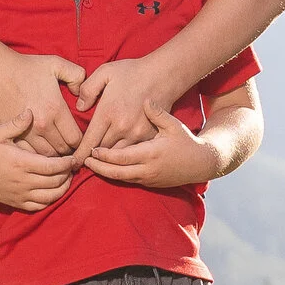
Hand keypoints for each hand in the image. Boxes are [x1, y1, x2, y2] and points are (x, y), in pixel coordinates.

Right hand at [0, 45, 84, 153]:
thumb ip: (77, 75)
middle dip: (70, 152)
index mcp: (55, 110)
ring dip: (54, 156)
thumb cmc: (26, 67)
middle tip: (72, 148)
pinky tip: (42, 150)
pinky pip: (29, 153)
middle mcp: (42, 125)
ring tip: (59, 152)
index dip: (81, 142)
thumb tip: (83, 96)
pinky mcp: (13, 134)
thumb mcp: (56, 64)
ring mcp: (26, 132)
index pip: (75, 139)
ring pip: (46, 156)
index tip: (81, 140)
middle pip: (63, 151)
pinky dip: (37, 156)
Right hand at [0, 124, 77, 210]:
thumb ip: (16, 124)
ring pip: (50, 196)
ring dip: (63, 188)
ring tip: (68, 178)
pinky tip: (55, 190)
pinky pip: (40, 206)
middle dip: (68, 174)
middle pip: (55, 181)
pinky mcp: (18, 203)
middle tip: (73, 166)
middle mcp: (23, 181)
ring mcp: (21, 194)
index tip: (73, 157)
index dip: (66, 163)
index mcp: (21, 163)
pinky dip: (51, 199)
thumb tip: (30, 112)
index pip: (52, 166)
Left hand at [70, 52, 178, 155]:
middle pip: (102, 152)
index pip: (90, 141)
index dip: (80, 155)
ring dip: (108, 160)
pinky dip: (124, 155)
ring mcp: (137, 133)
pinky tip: (118, 156)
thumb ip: (87, 89)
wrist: (164, 74)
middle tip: (83, 163)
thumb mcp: (105, 72)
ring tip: (99, 162)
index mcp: (109, 112)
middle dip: (92, 159)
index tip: (73, 163)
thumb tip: (79, 107)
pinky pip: (133, 151)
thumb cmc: (133, 72)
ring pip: (118, 155)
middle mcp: (122, 127)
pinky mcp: (149, 136)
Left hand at [81, 104, 216, 189]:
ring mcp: (148, 177)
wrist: (202, 162)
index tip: (88, 151)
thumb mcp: (173, 122)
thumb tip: (146, 102)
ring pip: (120, 177)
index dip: (101, 155)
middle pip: (115, 171)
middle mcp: (147, 167)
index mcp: (150, 151)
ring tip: (89, 164)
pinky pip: (128, 180)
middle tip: (81, 161)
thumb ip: (157, 112)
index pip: (119, 156)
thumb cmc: (186, 138)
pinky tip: (105, 169)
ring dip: (104, 172)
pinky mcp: (150, 182)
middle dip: (97, 167)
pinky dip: (115, 175)